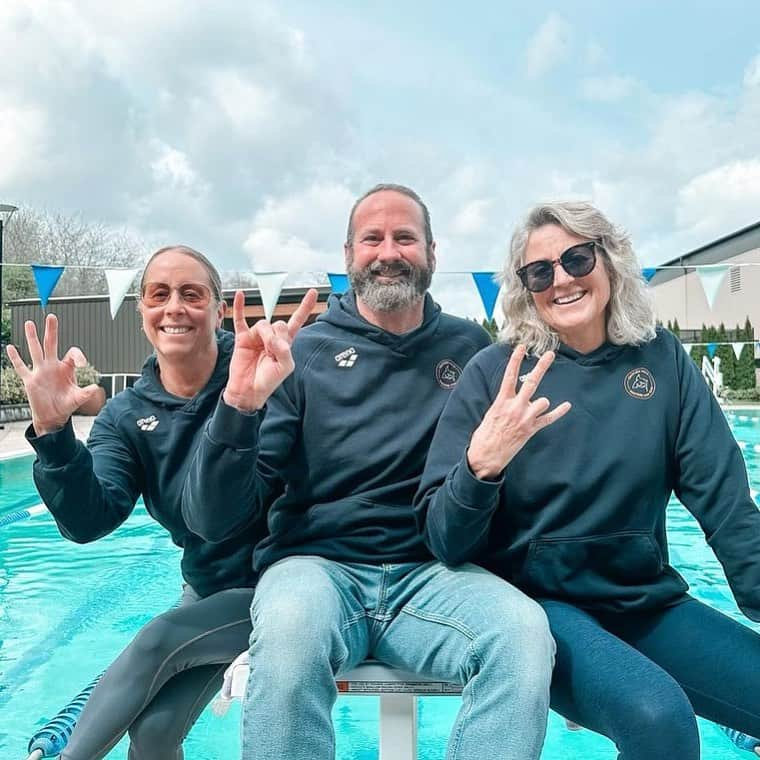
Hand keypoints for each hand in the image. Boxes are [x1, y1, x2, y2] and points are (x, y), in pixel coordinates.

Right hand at [6, 315, 100, 435]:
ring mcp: (41, 371)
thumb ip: (86, 393)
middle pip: (52, 344)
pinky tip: (10, 348)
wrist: (53, 416)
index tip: (82, 363)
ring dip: (32, 337)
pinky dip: (15, 358)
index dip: (78, 355)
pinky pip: (21, 367)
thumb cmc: (66, 405)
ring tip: (30, 323)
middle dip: (52, 331)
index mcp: (66, 368)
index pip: (72, 353)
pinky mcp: (30, 380)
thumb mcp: (78, 398)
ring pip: (36, 350)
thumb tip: (95, 388)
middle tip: (51, 317)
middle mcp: (53, 366)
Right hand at [222, 288, 317, 411]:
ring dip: (264, 334)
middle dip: (277, 335)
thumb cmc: (268, 381)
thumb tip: (275, 338)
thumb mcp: (284, 368)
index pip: (297, 321)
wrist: (248, 390)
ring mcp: (257, 337)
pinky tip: (241, 295)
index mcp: (286, 343)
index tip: (312, 292)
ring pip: (263, 323)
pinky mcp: (243, 338)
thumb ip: (284, 351)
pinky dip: (240, 306)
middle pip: (278, 323)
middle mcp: (272, 337)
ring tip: (261, 348)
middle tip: (272, 349)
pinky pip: (241, 319)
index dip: (305, 307)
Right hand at [467, 345, 570, 479]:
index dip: (515, 360)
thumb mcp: (490, 414)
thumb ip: (503, 403)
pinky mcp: (531, 429)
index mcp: (502, 401)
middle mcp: (515, 407)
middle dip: (541, 367)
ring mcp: (525, 418)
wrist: (486, 455)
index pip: (509, 375)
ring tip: (531, 411)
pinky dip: (558, 412)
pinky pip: (548, 419)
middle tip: (550, 354)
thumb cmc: (485, 435)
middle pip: (531, 382)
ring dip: (540, 404)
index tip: (521, 347)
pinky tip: (566, 406)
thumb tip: (511, 398)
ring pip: (542, 401)